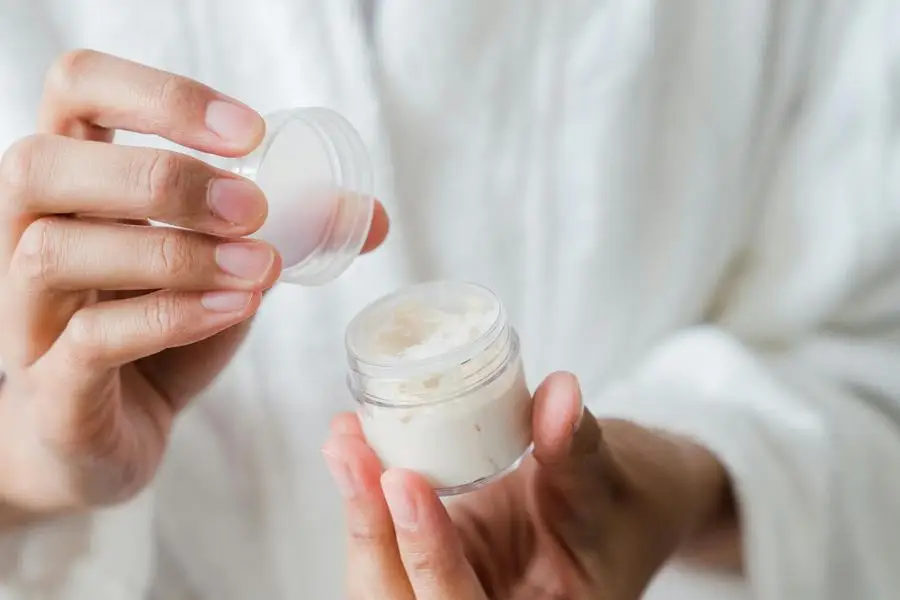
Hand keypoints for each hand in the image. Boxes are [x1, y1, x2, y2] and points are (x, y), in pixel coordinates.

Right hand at [0, 50, 388, 519]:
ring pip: (59, 251)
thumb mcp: (222, 269)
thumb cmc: (156, 336)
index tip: (251, 133)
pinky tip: (235, 307)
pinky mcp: (50, 384)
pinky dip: (174, 316)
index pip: (78, 89)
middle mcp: (27, 235)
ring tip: (260, 268)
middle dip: (164, 178)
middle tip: (252, 207)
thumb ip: (279, 234)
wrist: (108, 437)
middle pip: (44, 164)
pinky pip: (90, 337)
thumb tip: (373, 216)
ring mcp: (25, 311)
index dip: (160, 95)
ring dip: (176, 252)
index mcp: (72, 184)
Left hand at [324, 373, 732, 598]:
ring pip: (388, 575)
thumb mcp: (608, 479)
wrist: (627, 506)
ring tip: (345, 441)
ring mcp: (457, 586)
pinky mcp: (440, 555)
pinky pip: (392, 539)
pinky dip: (370, 496)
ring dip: (360, 511)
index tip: (403, 481)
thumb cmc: (628, 505)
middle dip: (372, 530)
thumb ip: (576, 444)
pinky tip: (356, 445)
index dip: (429, 555)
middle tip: (350, 453)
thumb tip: (559, 394)